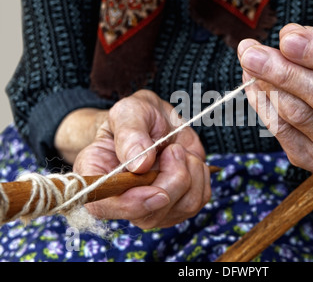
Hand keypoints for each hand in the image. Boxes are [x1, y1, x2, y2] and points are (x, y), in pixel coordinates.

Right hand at [73, 90, 210, 228]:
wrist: (157, 119)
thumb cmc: (136, 116)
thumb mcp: (128, 112)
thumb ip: (130, 135)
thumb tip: (139, 165)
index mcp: (97, 177)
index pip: (104, 207)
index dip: (131, 204)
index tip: (157, 190)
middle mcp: (122, 200)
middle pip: (149, 215)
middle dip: (172, 180)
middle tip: (172, 150)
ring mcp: (152, 207)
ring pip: (181, 208)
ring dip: (188, 173)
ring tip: (176, 151)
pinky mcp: (178, 205)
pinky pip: (198, 199)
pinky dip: (200, 175)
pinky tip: (187, 159)